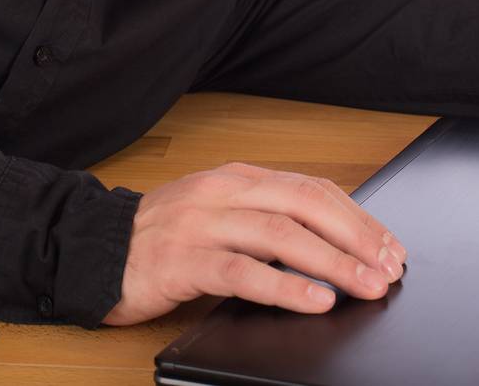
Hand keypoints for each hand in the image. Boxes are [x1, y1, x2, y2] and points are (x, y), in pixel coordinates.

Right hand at [100, 161, 408, 326]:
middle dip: (356, 236)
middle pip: (305, 204)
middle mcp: (221, 192)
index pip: (311, 188)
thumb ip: (262, 220)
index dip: (357, 217)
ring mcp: (200, 224)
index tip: (388, 246)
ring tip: (367, 285)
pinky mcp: (181, 260)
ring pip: (281, 235)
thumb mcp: (216, 216)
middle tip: (389, 267)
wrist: (90, 250)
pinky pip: (242, 271)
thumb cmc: (158, 239)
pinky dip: (284, 286)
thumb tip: (331, 246)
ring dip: (334, 262)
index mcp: (234, 178)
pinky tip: (314, 299)